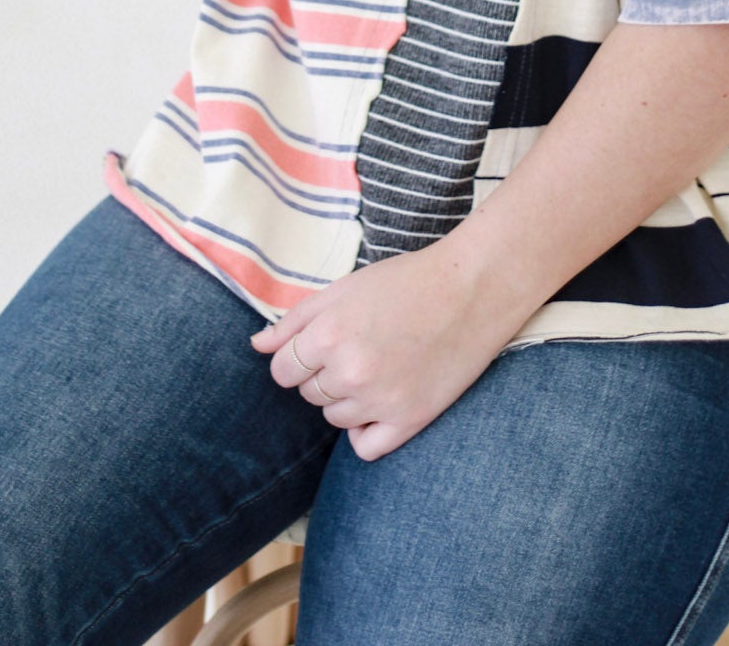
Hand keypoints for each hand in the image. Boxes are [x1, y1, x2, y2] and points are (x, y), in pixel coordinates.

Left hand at [249, 239, 523, 460]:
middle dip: (325, 374)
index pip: (282, 372)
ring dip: (348, 399)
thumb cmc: (406, 282)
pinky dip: (368, 430)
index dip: (298, 358)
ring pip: (335, 418)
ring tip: (380, 365)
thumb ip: (294, 320)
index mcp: (328, 334)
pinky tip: (384, 401)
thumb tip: (257, 346)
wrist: (470, 289)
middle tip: (362, 347)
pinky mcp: (409, 420)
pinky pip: (365, 447)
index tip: (323, 345)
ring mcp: (379, 400)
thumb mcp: (343, 288)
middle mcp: (349, 371)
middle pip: (309, 395)